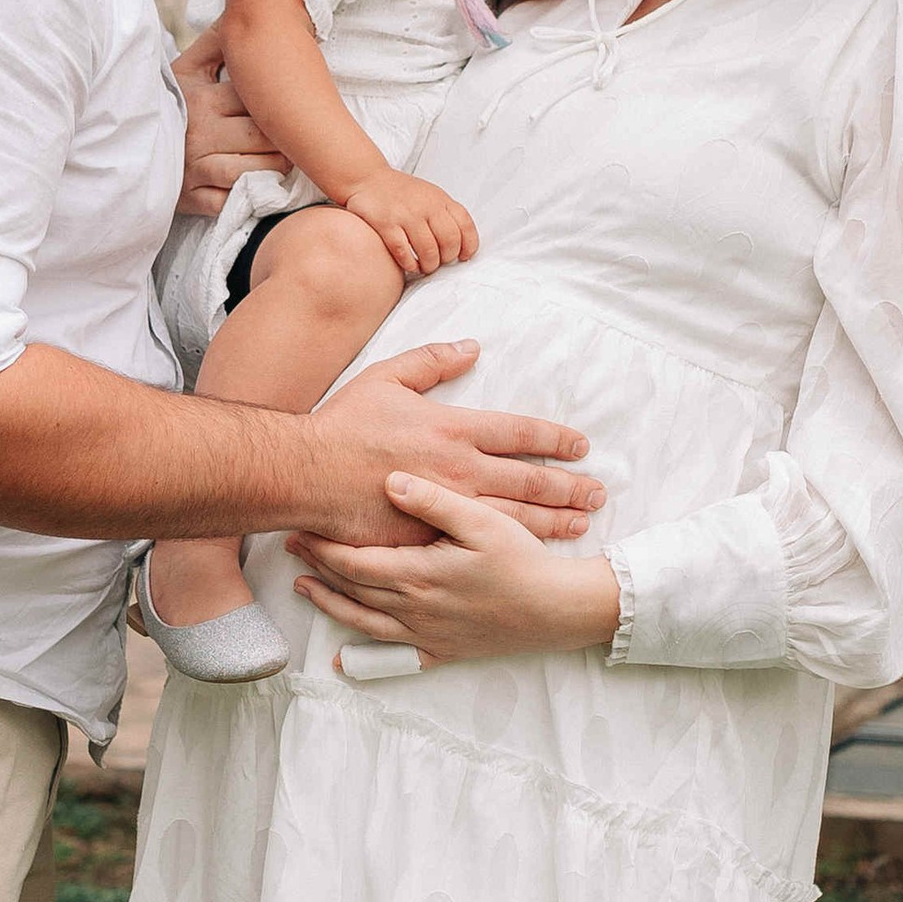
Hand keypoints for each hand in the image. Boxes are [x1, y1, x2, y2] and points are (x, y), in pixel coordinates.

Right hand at [174, 21, 287, 215]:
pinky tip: (266, 187)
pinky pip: (233, 201)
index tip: (297, 102)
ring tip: (288, 159)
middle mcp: (196, 132)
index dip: (279, 101)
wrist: (127, 148)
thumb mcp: (185, 68)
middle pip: (261, 134)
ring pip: (254, 170)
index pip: (253, 97)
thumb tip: (245, 6)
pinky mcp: (191, 199)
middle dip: (286, 137)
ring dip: (278, 166)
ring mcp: (193, 168)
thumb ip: (217, 40)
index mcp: (198, 97)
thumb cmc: (170, 105)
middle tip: (303, 135)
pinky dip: (254, 196)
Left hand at [290, 476, 623, 662]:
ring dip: (330, 604)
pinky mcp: (440, 650)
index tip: (300, 528)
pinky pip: (392, 657)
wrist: (555, 611)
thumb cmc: (522, 561)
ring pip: (362, 622)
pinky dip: (363, 657)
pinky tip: (345, 659)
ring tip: (305, 587)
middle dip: (318, 567)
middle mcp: (413, 609)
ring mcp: (424, 634)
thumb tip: (391, 481)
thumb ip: (435, 502)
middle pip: (351, 589)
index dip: (323, 546)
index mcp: (418, 575)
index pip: (354, 561)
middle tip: (292, 548)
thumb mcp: (483, 521)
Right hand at [307, 344, 600, 545]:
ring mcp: (446, 509)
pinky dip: (510, 549)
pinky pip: (477, 546)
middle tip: (598, 491)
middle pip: (529, 481)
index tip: (580, 446)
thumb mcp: (387, 377)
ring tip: (581, 523)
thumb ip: (432, 360)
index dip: (556, 439)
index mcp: (453, 429)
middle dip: (569, 486)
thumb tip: (472, 347)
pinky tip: (530, 554)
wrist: (304, 474)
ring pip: (514, 518)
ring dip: (553, 520)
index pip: (520, 433)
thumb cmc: (342, 424)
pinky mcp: (427, 540)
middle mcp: (459, 470)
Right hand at [342, 166, 477, 277]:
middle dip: (446, 259)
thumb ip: (445, 213)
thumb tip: (462, 243)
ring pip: (428, 250)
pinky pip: (403, 252)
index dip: (469, 245)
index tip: (463, 257)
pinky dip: (409, 264)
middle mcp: (426, 206)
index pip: (465, 225)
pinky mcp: (386, 224)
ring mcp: (406, 215)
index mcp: (440, 199)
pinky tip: (409, 265)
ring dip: (428, 265)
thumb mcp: (429, 194)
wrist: (367, 178)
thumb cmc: (401, 192)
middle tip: (438, 263)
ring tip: (424, 267)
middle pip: (449, 241)